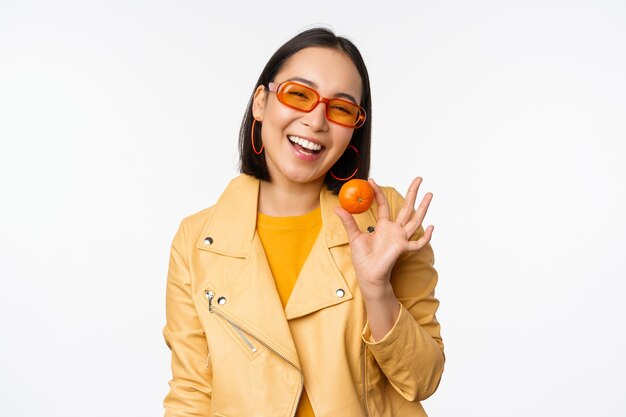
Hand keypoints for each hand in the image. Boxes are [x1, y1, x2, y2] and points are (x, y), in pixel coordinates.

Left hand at [333, 177, 433, 299]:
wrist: (367, 275)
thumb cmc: (362, 259)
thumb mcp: (353, 237)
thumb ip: (348, 222)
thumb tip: (337, 207)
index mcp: (383, 226)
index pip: (383, 205)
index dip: (378, 193)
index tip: (372, 180)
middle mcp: (394, 230)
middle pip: (407, 208)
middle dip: (413, 193)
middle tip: (419, 178)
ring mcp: (400, 238)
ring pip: (415, 220)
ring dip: (423, 207)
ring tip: (430, 193)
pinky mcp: (403, 248)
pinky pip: (418, 243)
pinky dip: (425, 237)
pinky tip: (431, 227)